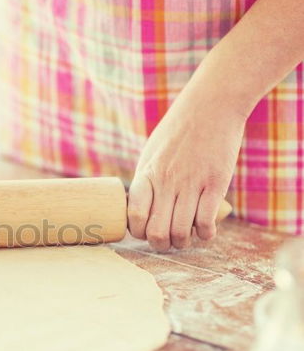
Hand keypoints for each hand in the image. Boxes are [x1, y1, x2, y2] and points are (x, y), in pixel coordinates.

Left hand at [127, 90, 244, 250]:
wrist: (211, 105)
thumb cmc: (178, 131)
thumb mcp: (151, 153)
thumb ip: (146, 181)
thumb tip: (139, 209)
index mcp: (146, 175)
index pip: (134, 216)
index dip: (138, 232)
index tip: (146, 231)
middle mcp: (166, 182)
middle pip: (157, 232)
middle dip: (161, 244)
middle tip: (168, 240)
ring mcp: (192, 184)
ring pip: (182, 232)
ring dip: (183, 242)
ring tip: (187, 236)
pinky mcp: (216, 184)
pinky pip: (207, 223)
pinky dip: (205, 234)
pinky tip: (205, 230)